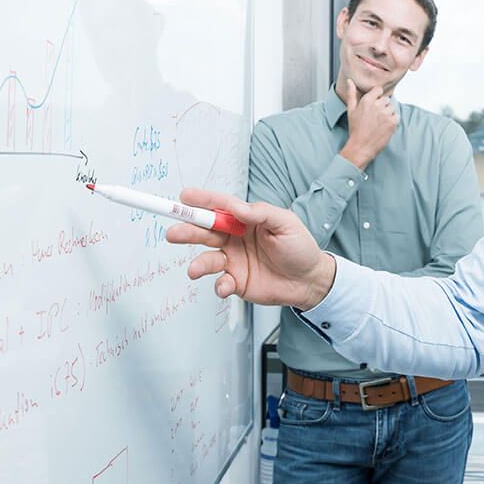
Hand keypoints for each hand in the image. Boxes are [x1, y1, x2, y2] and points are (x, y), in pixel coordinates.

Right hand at [165, 188, 338, 308]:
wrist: (310, 282)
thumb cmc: (300, 248)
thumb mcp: (286, 223)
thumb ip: (260, 213)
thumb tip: (236, 207)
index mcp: (245, 220)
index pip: (220, 207)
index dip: (202, 201)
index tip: (184, 197)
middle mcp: (234, 238)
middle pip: (205, 231)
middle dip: (188, 231)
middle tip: (173, 232)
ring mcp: (233, 260)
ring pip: (208, 259)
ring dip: (198, 264)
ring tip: (194, 269)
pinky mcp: (236, 281)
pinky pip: (220, 283)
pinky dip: (219, 285)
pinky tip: (226, 286)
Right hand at [338, 76, 397, 169]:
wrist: (361, 147)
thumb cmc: (355, 129)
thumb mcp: (351, 110)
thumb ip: (352, 94)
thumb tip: (350, 81)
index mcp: (367, 100)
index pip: (379, 90)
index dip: (377, 97)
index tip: (373, 106)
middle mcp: (377, 105)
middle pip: (386, 99)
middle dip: (382, 106)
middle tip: (375, 118)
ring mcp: (386, 113)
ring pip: (392, 107)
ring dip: (388, 113)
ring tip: (379, 123)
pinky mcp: (393, 122)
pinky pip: (397, 116)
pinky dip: (393, 120)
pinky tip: (384, 126)